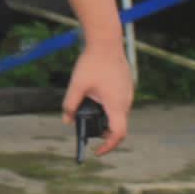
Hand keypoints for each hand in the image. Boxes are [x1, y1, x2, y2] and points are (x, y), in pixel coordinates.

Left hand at [62, 42, 132, 156]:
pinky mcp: (126, 86)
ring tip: (87, 109)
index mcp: (116, 105)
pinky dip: (107, 106)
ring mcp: (128, 93)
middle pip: (117, 125)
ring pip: (117, 113)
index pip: (118, 134)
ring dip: (104, 117)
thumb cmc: (92, 63)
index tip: (97, 151)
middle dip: (102, 130)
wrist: (106, 42)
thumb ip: (70, 105)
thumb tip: (66, 121)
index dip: (108, 146)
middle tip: (85, 127)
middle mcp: (126, 102)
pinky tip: (94, 97)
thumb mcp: (76, 85)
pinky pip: (118, 102)